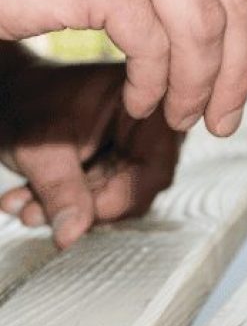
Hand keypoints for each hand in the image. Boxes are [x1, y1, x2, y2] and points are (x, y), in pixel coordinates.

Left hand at [0, 58, 179, 248]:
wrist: (7, 90)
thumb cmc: (24, 99)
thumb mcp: (39, 146)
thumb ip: (60, 190)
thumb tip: (72, 235)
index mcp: (143, 101)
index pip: (153, 168)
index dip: (118, 200)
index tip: (79, 217)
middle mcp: (150, 123)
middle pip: (138, 188)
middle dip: (84, 208)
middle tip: (40, 213)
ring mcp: (136, 144)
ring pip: (118, 198)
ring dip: (72, 209)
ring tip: (28, 206)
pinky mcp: (119, 161)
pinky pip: (104, 196)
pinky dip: (69, 202)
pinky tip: (34, 199)